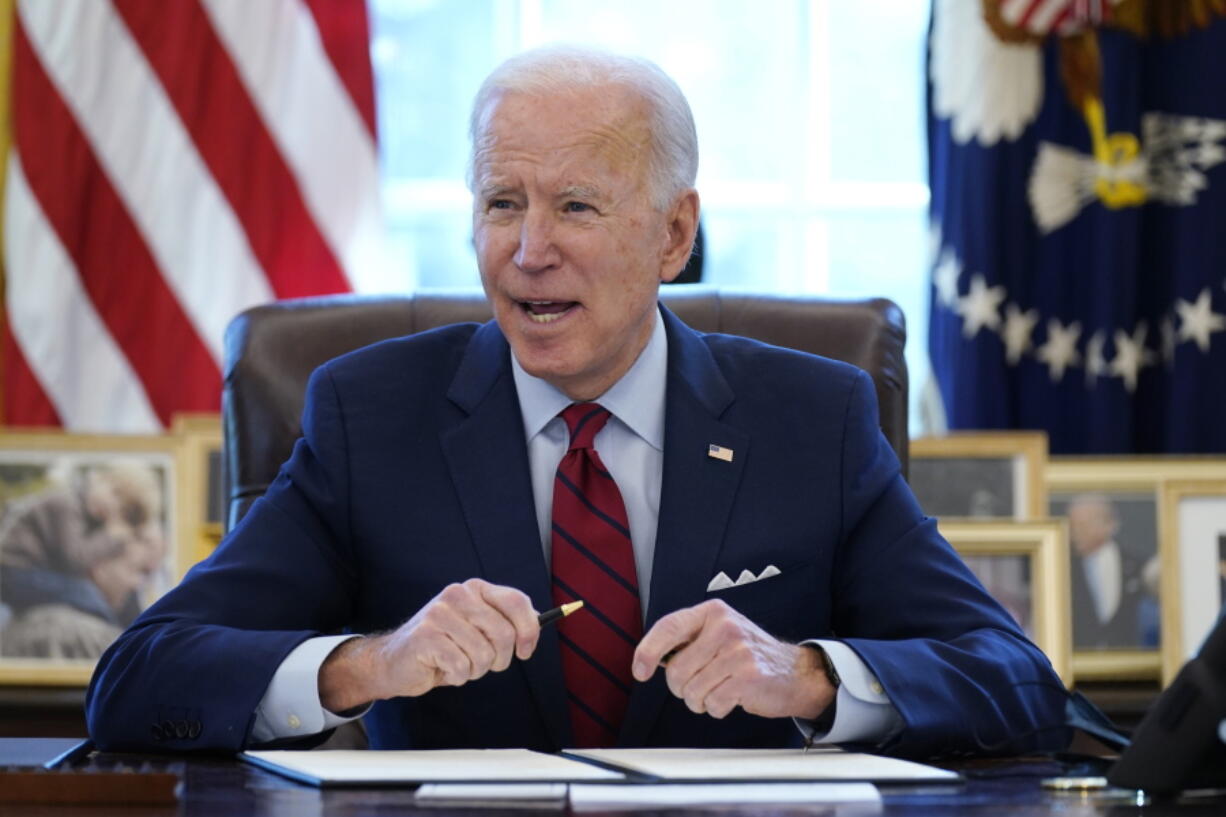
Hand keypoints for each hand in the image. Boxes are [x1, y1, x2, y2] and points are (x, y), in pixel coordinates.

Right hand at [319, 579, 538, 711]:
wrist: (395, 661)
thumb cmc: (444, 647)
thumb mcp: (477, 628)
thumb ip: (504, 621)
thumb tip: (538, 621)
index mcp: (474, 589)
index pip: (516, 601)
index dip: (529, 630)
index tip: (526, 651)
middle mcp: (458, 594)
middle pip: (504, 634)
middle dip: (499, 659)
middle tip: (482, 664)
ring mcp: (440, 614)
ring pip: (484, 655)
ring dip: (475, 670)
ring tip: (457, 664)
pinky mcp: (426, 636)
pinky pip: (462, 667)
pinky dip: (457, 676)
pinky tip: (442, 668)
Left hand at [631, 599, 834, 720]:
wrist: (795, 672)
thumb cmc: (749, 655)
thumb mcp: (720, 633)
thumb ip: (689, 639)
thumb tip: (650, 658)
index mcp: (713, 612)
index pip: (668, 627)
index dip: (647, 651)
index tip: (640, 671)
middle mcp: (725, 627)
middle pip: (677, 670)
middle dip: (682, 687)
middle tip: (701, 683)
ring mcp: (738, 651)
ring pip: (692, 691)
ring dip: (701, 700)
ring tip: (720, 689)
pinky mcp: (749, 677)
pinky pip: (712, 704)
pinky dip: (717, 708)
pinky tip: (733, 697)